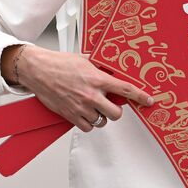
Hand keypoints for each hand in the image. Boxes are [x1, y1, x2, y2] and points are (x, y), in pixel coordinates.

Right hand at [3, 44, 152, 132]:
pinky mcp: (71, 116)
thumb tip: (112, 72)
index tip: (148, 100)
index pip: (126, 89)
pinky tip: (84, 113)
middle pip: (116, 113)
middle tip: (109, 104)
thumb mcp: (84, 60)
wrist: (38, 70)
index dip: (141, 96)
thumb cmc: (59, 63)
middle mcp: (91, 95)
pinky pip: (88, 127)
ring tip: (92, 106)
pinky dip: (88, 122)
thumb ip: (100, 69)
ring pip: (101, 121)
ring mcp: (81, 107)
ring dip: (100, 116)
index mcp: (97, 79)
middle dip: (115, 110)